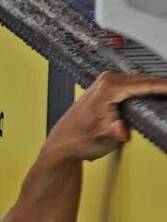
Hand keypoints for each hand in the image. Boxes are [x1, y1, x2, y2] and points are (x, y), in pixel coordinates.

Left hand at [46, 71, 166, 161]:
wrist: (63, 142)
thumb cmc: (78, 140)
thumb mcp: (102, 138)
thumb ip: (114, 132)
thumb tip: (122, 130)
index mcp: (107, 89)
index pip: (145, 84)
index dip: (165, 87)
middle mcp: (106, 80)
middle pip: (145, 79)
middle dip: (164, 86)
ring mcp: (106, 81)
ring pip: (141, 79)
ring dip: (156, 86)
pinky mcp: (108, 86)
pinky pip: (134, 83)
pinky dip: (147, 88)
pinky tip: (156, 95)